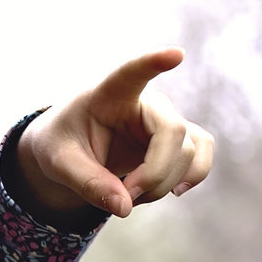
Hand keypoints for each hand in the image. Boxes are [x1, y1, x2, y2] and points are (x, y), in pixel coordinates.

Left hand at [16, 48, 215, 219]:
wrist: (71, 145)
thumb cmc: (62, 144)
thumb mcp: (59, 164)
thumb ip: (88, 183)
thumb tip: (124, 207)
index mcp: (110, 93)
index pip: (133, 73)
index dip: (154, 63)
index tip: (176, 54)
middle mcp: (146, 101)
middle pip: (173, 133)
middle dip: (153, 175)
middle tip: (123, 199)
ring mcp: (165, 119)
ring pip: (188, 150)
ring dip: (163, 184)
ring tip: (131, 197)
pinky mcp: (176, 138)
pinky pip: (201, 153)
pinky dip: (190, 177)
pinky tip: (174, 191)